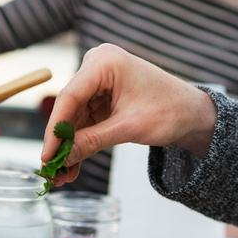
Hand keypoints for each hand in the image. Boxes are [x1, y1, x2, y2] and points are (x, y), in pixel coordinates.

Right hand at [41, 44, 216, 185]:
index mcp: (105, 62)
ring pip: (74, 116)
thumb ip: (93, 141)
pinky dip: (80, 140)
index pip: (69, 97)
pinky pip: (85, 119)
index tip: (46, 156)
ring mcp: (98, 79)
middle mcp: (97, 65)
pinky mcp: (101, 94)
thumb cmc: (170, 111)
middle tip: (51, 170)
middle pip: (69, 107)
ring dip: (69, 145)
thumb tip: (64, 158)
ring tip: (62, 175)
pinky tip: (73, 164)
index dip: (55, 130)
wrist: (192, 112)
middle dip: (61, 141)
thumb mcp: (129, 128)